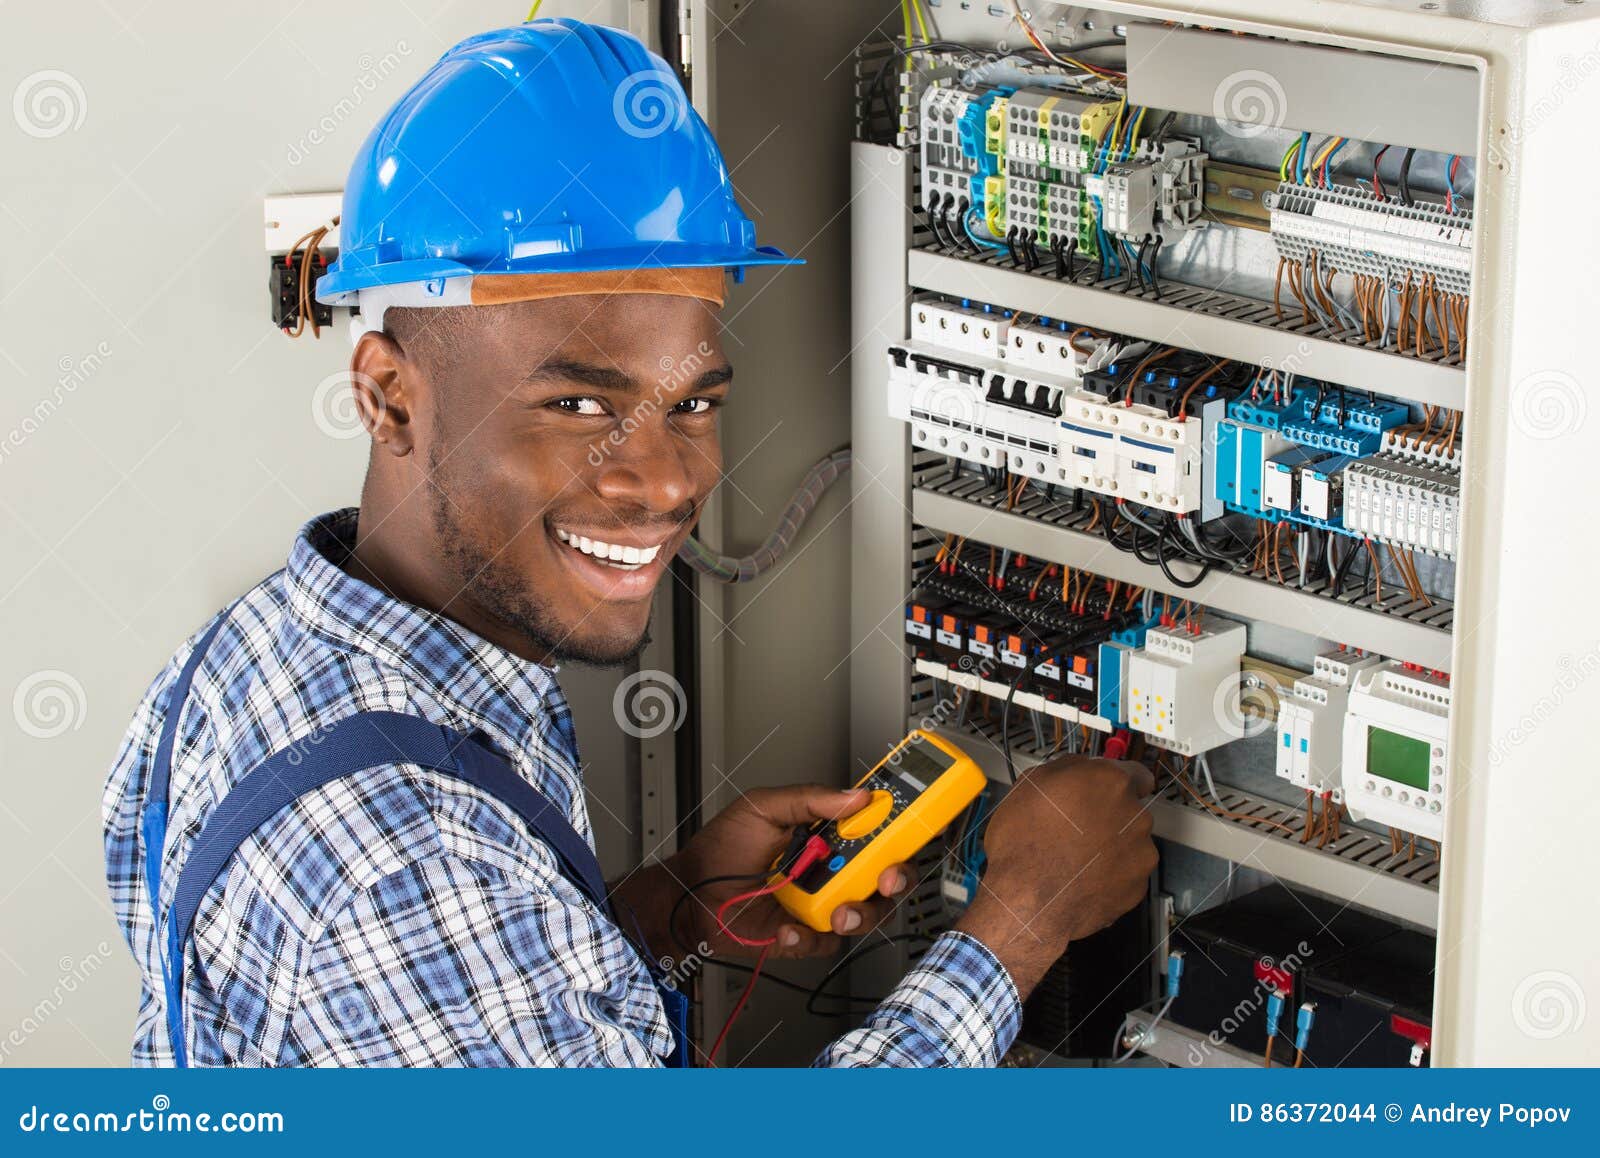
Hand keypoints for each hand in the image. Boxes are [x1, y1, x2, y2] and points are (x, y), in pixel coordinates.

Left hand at [669, 784, 912, 959]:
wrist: (688, 895)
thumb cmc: (720, 850)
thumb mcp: (762, 808)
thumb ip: (808, 798)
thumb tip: (855, 795)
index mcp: (826, 836)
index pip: (875, 831)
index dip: (899, 830)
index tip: (908, 827)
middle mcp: (831, 870)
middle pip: (886, 876)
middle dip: (896, 878)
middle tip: (886, 877)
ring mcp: (821, 904)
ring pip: (868, 913)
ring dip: (861, 913)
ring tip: (838, 911)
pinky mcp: (806, 937)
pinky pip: (827, 943)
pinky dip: (809, 937)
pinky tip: (787, 927)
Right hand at [955, 755, 1156, 996]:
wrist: (1029, 901)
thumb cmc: (1024, 843)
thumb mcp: (1030, 784)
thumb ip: (1067, 768)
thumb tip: (1079, 768)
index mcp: (1110, 782)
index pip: (1136, 773)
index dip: (1118, 783)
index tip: (1107, 792)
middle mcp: (1134, 814)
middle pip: (1129, 809)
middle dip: (1108, 816)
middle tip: (1076, 828)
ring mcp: (1139, 852)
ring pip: (1129, 842)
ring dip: (1110, 846)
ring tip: (1075, 858)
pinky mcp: (1137, 885)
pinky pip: (1126, 873)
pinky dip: (1110, 875)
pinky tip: (1082, 877)